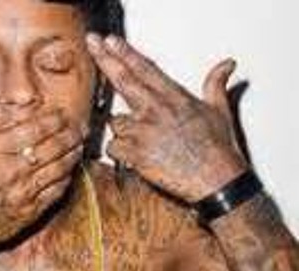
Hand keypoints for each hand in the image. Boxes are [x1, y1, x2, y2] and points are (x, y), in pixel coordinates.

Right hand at [0, 85, 84, 247]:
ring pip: (58, 169)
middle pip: (52, 147)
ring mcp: (22, 192)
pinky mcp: (29, 211)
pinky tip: (69, 172)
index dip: (53, 120)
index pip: (34, 129)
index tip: (62, 115)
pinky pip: (54, 192)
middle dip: (70, 135)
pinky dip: (65, 179)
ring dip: (72, 156)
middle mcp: (11, 170)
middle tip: (80, 129)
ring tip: (78, 147)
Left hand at [86, 34, 247, 202]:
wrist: (216, 180)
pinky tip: (133, 158)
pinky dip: (119, 153)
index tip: (111, 42)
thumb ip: (215, 84)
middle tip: (92, 44)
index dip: (126, 52)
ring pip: (116, 122)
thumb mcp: (220, 111)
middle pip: (124, 79)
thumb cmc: (218, 150)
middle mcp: (156, 110)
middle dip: (105, 60)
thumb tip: (226, 66)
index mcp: (174, 97)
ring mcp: (144, 131)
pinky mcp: (136, 154)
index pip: (145, 69)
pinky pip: (113, 147)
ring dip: (122, 131)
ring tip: (142, 143)